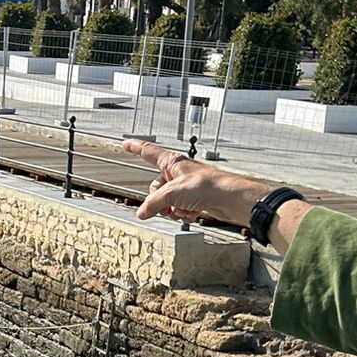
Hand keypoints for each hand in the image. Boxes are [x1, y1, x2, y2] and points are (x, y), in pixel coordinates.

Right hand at [120, 139, 257, 224]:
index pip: (148, 152)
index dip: (135, 147)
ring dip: (172, 209)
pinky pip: (179, 208)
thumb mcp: (173, 194)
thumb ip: (154, 203)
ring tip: (183, 209)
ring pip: (167, 201)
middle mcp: (178, 172)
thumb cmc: (207, 186)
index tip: (125, 144)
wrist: (230, 199)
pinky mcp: (194, 199)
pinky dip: (183, 213)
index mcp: (172, 162)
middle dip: (159, 201)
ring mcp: (186, 186)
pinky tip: (192, 213)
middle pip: (155, 187)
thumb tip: (142, 212)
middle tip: (168, 205)